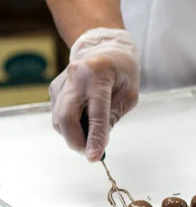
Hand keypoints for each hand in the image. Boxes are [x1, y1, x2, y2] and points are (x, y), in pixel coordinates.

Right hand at [50, 28, 139, 161]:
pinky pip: (58, 114)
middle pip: (66, 117)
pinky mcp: (54, 88)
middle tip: (91, 152)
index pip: (96, 111)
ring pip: (59, 119)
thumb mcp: (129, 95)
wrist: (105, 50)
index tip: (95, 156)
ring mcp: (61, 82)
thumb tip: (98, 143)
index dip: (95, 136)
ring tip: (92, 134)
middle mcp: (75, 76)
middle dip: (77, 141)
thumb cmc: (122, 72)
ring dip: (74, 135)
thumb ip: (113, 117)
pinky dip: (71, 125)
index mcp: (99, 74)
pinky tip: (85, 121)